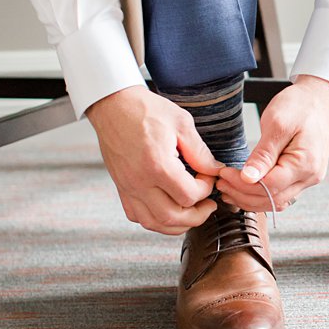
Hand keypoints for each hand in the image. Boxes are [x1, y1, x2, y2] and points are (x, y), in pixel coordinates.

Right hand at [85, 85, 221, 234]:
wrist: (113, 105)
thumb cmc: (146, 109)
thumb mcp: (181, 123)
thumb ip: (200, 152)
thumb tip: (215, 170)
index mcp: (157, 165)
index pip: (189, 195)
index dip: (206, 190)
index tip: (208, 177)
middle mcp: (140, 181)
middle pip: (172, 217)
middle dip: (197, 216)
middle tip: (208, 204)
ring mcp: (127, 187)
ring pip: (153, 223)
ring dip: (177, 223)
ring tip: (191, 212)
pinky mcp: (121, 187)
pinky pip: (137, 216)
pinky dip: (155, 219)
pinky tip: (167, 207)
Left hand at [214, 74, 328, 211]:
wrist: (320, 98)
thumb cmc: (301, 106)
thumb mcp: (277, 124)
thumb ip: (263, 154)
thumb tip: (248, 178)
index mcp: (305, 164)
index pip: (269, 186)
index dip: (242, 185)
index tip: (224, 174)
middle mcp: (310, 176)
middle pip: (271, 199)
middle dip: (242, 195)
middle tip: (221, 183)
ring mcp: (308, 178)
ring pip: (276, 201)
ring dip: (250, 199)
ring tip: (228, 188)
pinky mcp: (303, 176)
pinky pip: (280, 193)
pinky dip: (261, 195)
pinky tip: (245, 189)